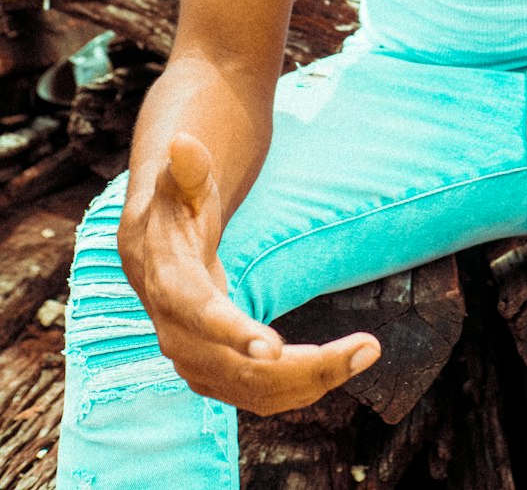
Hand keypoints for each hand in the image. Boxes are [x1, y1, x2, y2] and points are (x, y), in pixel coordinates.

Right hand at [120, 132, 380, 414]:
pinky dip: (301, 387)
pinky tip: (341, 367)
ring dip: (313, 380)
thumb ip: (186, 167)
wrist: (152, 246)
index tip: (272, 346)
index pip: (197, 314)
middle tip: (365, 348)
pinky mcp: (214, 372)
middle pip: (238, 367)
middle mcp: (177, 333)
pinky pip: (259, 393)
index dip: (231, 332)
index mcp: (169, 284)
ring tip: (366, 353)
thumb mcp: (180, 179)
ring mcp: (195, 359)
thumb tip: (183, 141)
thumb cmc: (174, 202)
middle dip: (303, 366)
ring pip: (254, 389)